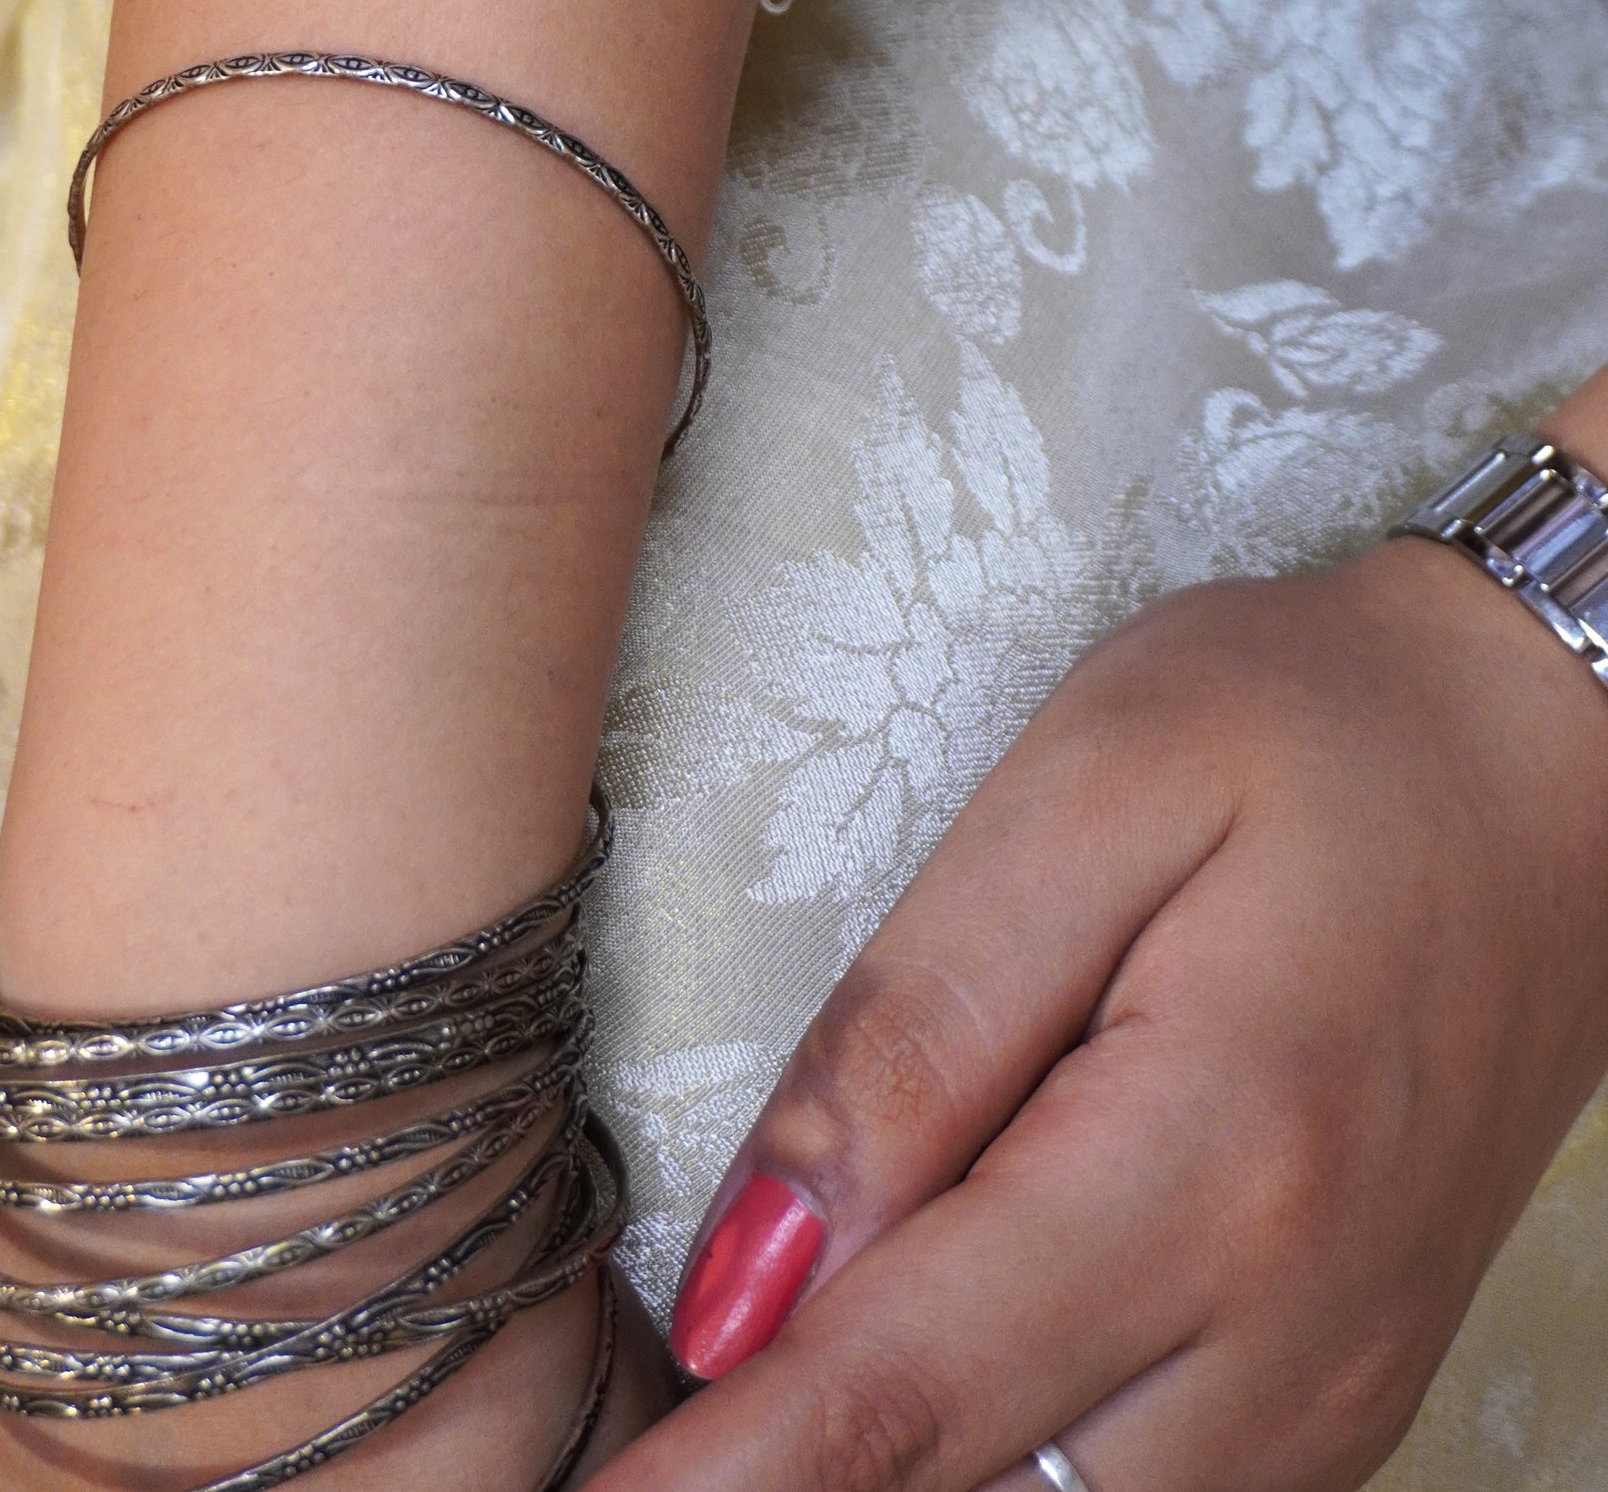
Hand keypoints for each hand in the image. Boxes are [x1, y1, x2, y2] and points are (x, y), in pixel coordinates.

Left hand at [600, 386, 1607, 1491]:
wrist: (1568, 763)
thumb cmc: (1321, 728)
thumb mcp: (1097, 785)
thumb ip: (917, 1026)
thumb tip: (749, 1267)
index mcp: (1213, 1163)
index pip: (902, 1400)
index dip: (722, 1482)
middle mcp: (1288, 1333)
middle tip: (631, 1434)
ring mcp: (1333, 1389)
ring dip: (901, 1483)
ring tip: (747, 1409)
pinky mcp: (1342, 1391)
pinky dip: (1008, 1478)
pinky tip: (912, 1398)